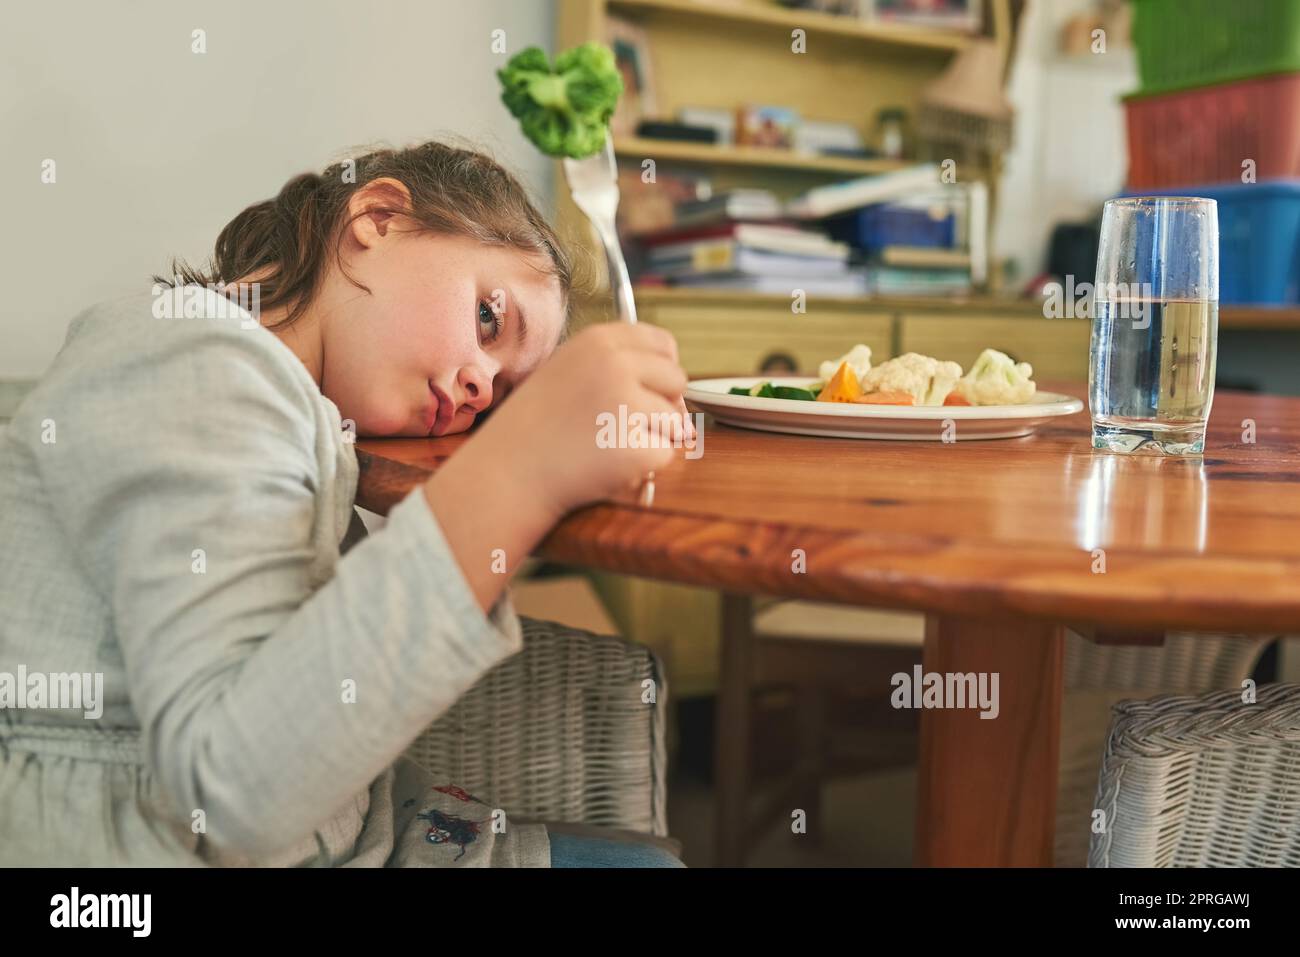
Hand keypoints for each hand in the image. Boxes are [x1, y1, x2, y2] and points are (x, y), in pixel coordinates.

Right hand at [470, 322, 689, 516]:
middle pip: (676, 379)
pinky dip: (642, 467)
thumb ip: (615, 366)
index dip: (663, 369)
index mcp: (598, 342)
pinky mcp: (636, 447)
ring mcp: (627, 405)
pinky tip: (604, 466)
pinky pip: (664, 455)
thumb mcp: (567, 372)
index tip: (651, 388)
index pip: (662, 343)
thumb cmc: (535, 428)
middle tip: (622, 425)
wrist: (506, 473)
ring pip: (674, 420)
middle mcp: (616, 365)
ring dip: (649, 437)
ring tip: (602, 445)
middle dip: (662, 404)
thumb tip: (676, 391)